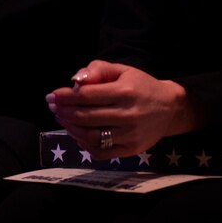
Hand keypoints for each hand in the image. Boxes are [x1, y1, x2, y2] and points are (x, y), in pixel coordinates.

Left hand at [46, 60, 196, 158]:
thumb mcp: (122, 70)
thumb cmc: (140, 85)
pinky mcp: (131, 150)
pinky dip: (84, 144)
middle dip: (64, 112)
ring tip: (62, 120)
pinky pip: (101, 152)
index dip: (65, 96)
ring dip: (71, 128)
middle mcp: (127, 115)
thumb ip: (98, 70)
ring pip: (91, 136)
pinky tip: (77, 134)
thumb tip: (76, 81)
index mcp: (125, 92)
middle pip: (86, 116)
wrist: (170, 108)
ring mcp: (129, 135)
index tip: (52, 95)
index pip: (87, 96)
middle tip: (52, 107)